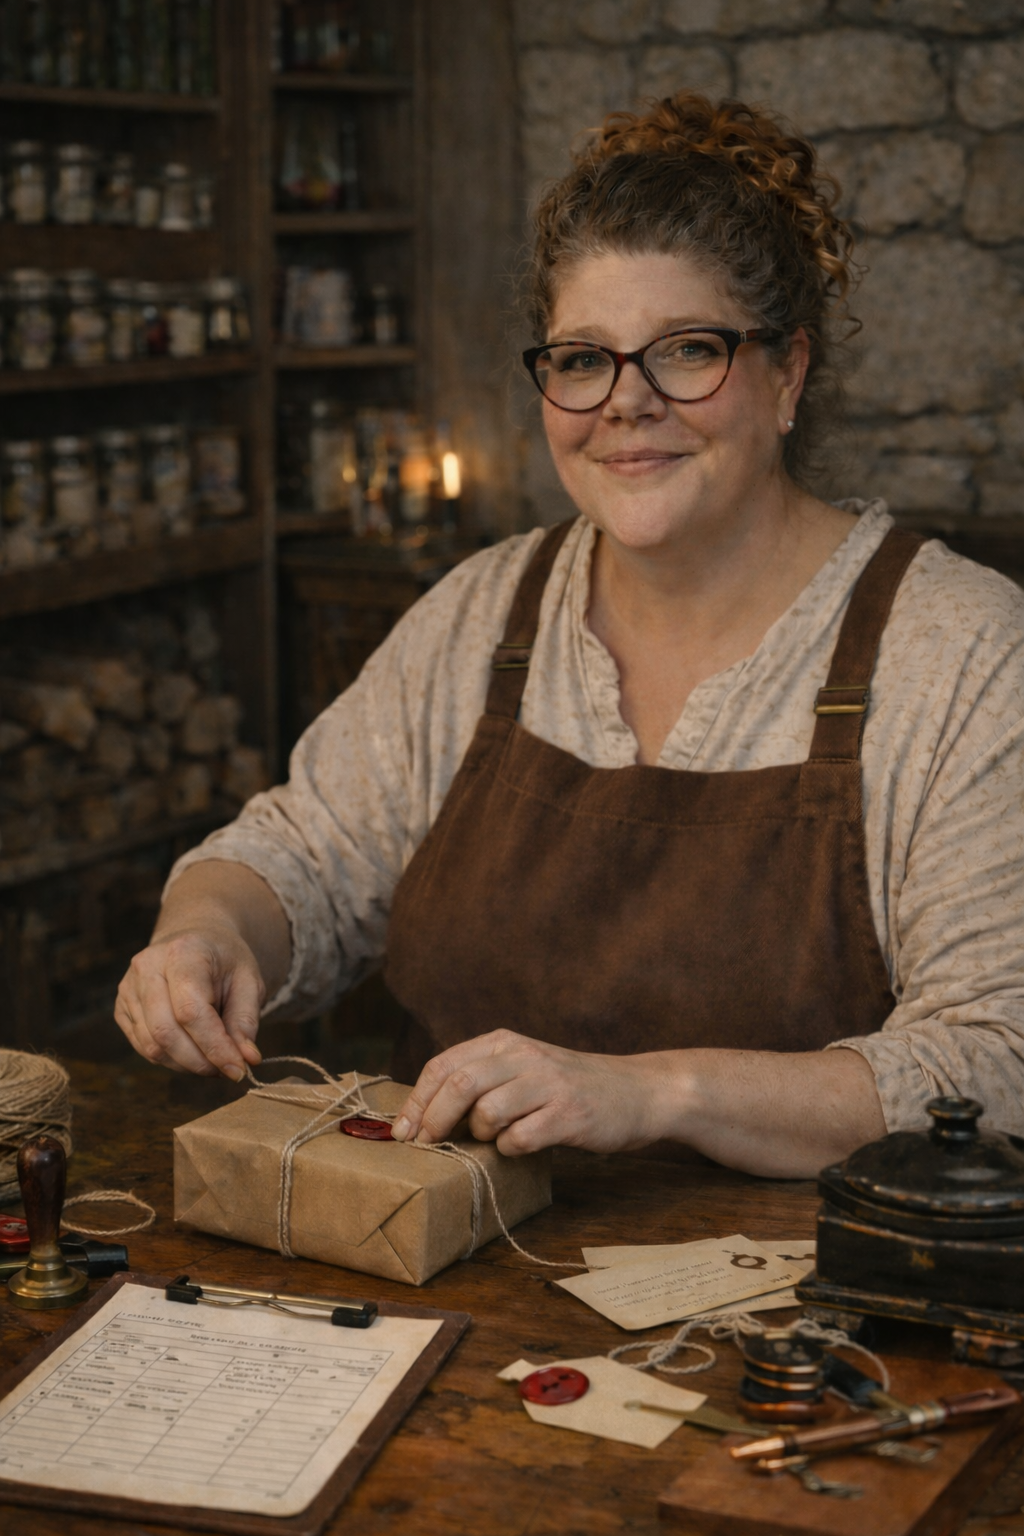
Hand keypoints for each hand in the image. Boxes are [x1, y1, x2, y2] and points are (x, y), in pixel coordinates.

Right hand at [115, 924, 264, 1079]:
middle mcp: (147, 967)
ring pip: (152, 1045)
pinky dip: (171, 1059)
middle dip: (199, 1061)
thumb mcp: (248, 981)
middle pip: (165, 1032)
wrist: (195, 940)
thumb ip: (246, 1020)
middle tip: (227, 1070)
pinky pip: (143, 1046)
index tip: (238, 1070)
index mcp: (182, 952)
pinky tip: (193, 1053)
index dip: (214, 1047)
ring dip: (186, 1065)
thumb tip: (247, 1060)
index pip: (191, 1012)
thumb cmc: (224, 960)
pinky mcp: (122, 1007)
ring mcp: (129, 987)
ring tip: (213, 1062)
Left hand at [391, 1030, 670, 1155]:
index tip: (401, 1132)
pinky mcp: (569, 1115)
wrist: (638, 1091)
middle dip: (433, 1121)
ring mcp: (548, 1084)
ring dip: (480, 1136)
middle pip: (458, 1085)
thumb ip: (483, 1080)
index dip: (416, 1101)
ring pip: (487, 1112)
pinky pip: (521, 1138)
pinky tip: (523, 1147)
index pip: (443, 1065)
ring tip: (493, 1140)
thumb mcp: (524, 1068)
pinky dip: (511, 1149)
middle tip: (425, 1147)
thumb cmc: (570, 1087)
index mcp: (504, 1041)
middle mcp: (523, 1056)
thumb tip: (425, 1115)